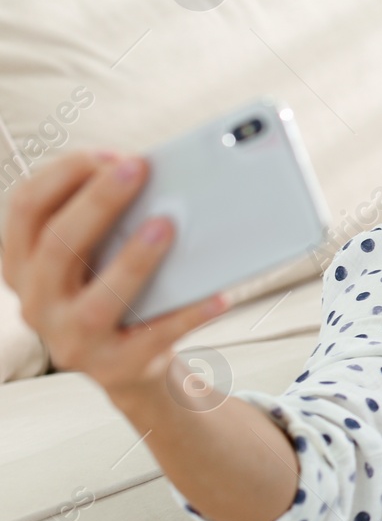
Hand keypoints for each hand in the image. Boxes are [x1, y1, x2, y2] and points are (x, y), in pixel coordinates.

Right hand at [0, 150, 227, 399]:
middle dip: (98, 202)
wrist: (127, 364)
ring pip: (100, 298)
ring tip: (167, 225)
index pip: (25, 209)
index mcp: (24, 264)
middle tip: (138, 168)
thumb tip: (157, 181)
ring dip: (134, 259)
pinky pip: (156, 336)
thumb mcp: (95, 257)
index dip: (61, 175)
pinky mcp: (114, 366)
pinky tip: (219, 294)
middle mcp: (37, 301)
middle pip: (59, 245)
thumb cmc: (113, 290)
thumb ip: (107, 223)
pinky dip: (189, 313)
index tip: (104, 154)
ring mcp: (71, 339)